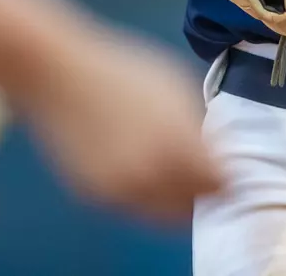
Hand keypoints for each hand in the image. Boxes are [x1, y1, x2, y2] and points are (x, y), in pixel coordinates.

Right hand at [18, 26, 223, 221]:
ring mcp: (121, 191)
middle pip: (192, 206)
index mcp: (178, 146)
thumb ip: (197, 124)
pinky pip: (132, 207)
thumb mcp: (175, 85)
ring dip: (172, 198)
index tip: (224, 166)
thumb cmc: (122, 70)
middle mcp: (152, 177)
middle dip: (200, 190)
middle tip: (199, 172)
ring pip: (161, 215)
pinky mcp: (94, 198)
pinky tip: (138, 167)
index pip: (220, 184)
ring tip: (169, 170)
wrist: (59, 77)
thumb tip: (212, 149)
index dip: (226, 176)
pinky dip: (142, 195)